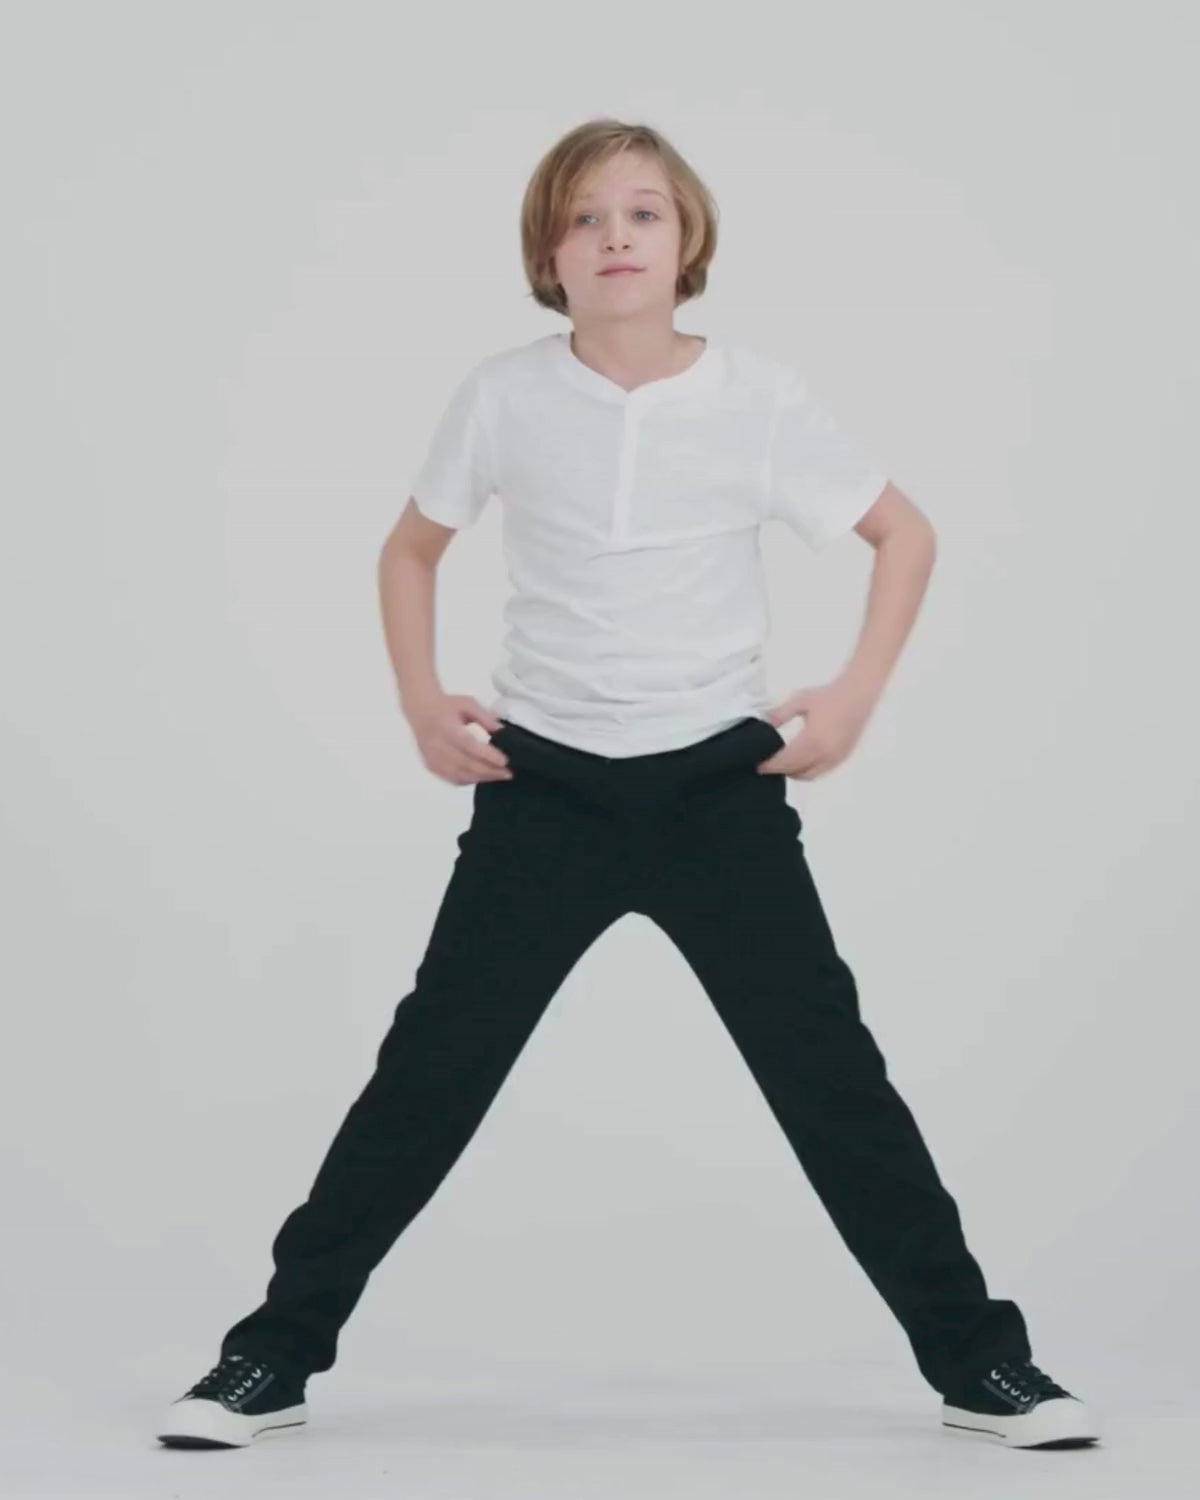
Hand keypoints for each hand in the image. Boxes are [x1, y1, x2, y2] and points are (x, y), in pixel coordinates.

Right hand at [406, 692, 512, 784]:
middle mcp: (437, 745)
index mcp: (446, 727)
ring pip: (459, 775)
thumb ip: (485, 717)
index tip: (505, 761)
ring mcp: (432, 758)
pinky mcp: (431, 766)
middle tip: (508, 773)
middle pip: (466, 764)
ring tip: (499, 776)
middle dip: (489, 771)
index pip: (469, 745)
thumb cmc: (447, 705)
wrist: (420, 709)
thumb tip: (502, 732)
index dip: (487, 755)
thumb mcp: (468, 703)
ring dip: (481, 778)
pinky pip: (452, 779)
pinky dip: (469, 780)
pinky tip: (482, 777)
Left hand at [756, 679, 878, 779]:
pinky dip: (807, 771)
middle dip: (780, 771)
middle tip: (767, 767)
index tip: (759, 766)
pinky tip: (799, 764)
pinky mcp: (842, 757)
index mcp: (813, 740)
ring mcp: (835, 758)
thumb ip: (779, 714)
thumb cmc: (829, 696)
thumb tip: (763, 724)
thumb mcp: (800, 700)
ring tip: (781, 766)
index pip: (786, 760)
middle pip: (796, 770)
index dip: (771, 766)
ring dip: (793, 773)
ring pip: (809, 775)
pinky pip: (821, 772)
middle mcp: (825, 753)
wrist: (858, 694)